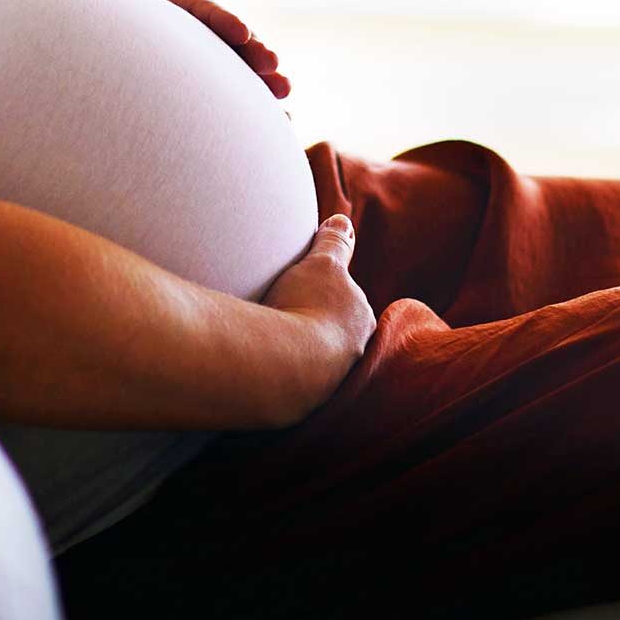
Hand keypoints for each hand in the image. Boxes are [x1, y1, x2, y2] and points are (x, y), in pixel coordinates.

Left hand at [91, 0, 291, 109]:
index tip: (244, 35)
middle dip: (255, 53)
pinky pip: (233, 93)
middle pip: (229, 39)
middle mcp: (194, 26)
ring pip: (239, 67)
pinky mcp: (204, 80)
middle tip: (275, 68)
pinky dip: (255, 107)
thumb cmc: (99, 14)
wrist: (103, 36)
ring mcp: (202, 53)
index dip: (223, 20)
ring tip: (286, 100)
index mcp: (172, 2)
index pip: (200, 9)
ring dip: (263, 82)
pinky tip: (281, 125)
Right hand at [257, 214, 374, 421]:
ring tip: (266, 337)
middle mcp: (351, 354)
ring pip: (312, 357)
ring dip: (294, 347)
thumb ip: (334, 243)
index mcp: (360, 321)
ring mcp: (327, 380)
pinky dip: (276, 366)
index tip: (306, 294)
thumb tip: (343, 221)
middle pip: (333, 334)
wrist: (285, 361)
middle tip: (284, 314)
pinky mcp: (297, 398)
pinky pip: (289, 376)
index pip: (349, 305)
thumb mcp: (323, 263)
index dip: (327, 295)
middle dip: (314, 325)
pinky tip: (258, 360)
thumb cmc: (307, 306)